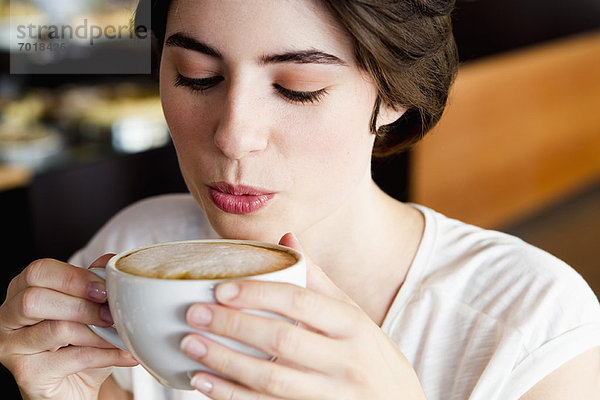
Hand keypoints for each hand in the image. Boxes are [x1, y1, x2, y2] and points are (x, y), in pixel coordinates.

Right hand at [0, 255, 137, 399]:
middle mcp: (8, 318)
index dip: (74, 277)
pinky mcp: (27, 374)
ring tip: (120, 335)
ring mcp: (12, 348)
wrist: (75, 387)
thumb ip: (95, 283)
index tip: (104, 288)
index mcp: (21, 291)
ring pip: (56, 330)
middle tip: (111, 314)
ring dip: (96, 332)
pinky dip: (104, 355)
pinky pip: (71, 358)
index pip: (38, 272)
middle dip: (81, 305)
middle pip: (35, 300)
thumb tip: (110, 263)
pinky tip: (123, 354)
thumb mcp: (89, 308)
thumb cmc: (80, 344)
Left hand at [181, 233, 425, 399]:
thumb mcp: (354, 316)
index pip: (302, 303)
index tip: (222, 288)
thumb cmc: (371, 356)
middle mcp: (346, 361)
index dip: (260, 294)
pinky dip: (232, 397)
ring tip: (190, 346)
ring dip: (225, 363)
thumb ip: (318, 281)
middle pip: (282, 341)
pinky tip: (205, 382)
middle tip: (195, 314)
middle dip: (233, 327)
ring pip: (270, 380)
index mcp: (354, 326)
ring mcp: (331, 396)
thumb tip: (286, 239)